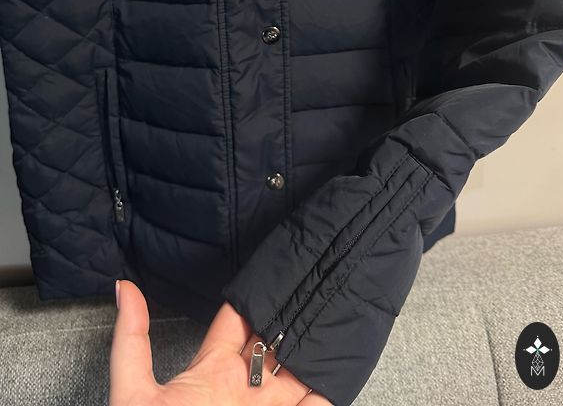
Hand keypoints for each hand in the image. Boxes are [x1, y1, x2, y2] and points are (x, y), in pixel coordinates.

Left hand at [109, 279, 332, 405]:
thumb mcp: (136, 393)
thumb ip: (132, 340)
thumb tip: (124, 286)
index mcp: (212, 370)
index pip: (239, 323)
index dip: (255, 299)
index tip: (275, 272)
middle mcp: (243, 387)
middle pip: (275, 343)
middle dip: (292, 319)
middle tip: (312, 291)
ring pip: (299, 372)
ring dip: (313, 352)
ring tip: (331, 326)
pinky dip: (328, 392)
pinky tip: (336, 371)